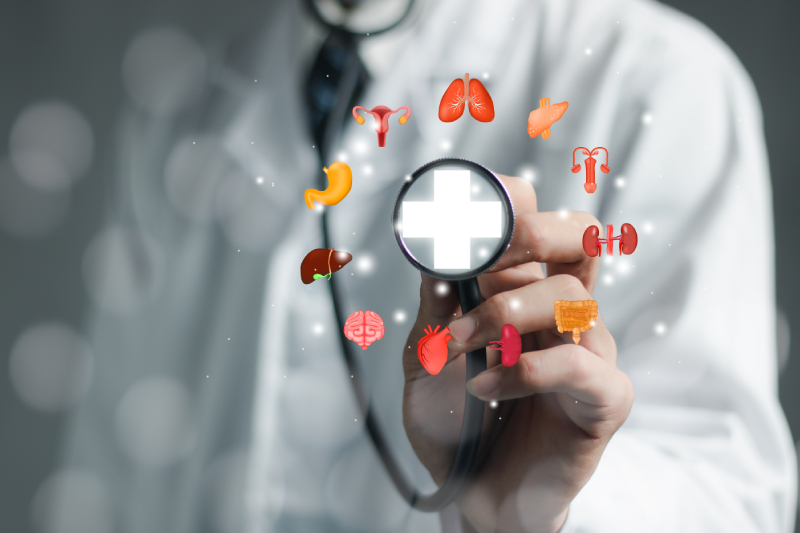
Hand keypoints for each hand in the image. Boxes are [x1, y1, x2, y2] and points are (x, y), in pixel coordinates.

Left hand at [402, 175, 633, 532]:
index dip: (511, 205)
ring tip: (457, 347)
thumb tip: (430, 250)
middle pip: (581, 236)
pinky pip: (579, 363)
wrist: (472, 492)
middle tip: (479, 256)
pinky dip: (525, 369)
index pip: (540, 223)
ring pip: (567, 296)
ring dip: (501, 313)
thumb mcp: (425, 357)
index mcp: (527, 291)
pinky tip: (487, 386)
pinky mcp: (605, 398)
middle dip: (531, 230)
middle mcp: (565, 312)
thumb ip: (433, 306)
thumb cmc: (454, 421)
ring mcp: (590, 352)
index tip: (457, 218)